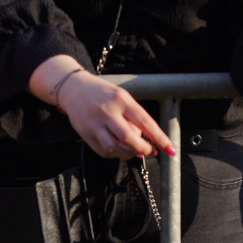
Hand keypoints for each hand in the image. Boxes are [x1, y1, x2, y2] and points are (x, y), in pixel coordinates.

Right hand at [31, 58, 173, 158]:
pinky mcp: (85, 134)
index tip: (170, 149)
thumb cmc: (101, 92)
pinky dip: (114, 154)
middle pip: (130, 138)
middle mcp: (108, 112)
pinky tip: (118, 149)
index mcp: (121, 100)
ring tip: (132, 150)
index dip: (160, 138)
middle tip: (149, 151)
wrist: (73, 88)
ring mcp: (95, 124)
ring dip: (128, 154)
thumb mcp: (121, 96)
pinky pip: (103, 151)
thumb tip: (145, 139)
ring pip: (115, 149)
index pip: (145, 122)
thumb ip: (133, 116)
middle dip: (143, 149)